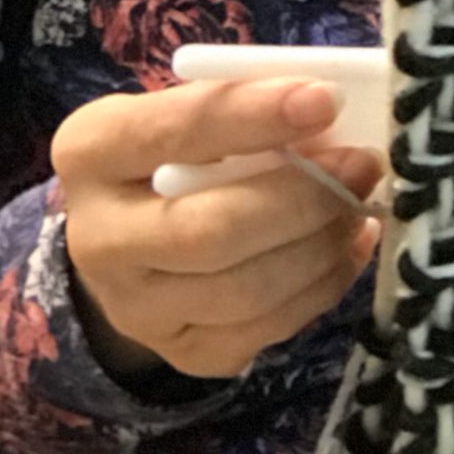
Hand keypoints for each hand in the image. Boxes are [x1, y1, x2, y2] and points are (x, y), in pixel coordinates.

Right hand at [52, 77, 382, 381]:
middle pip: (212, 231)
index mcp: (91, 152)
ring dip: (321, 245)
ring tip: (358, 204)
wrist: (128, 244)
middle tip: (362, 166)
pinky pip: (269, 328)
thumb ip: (240, 110)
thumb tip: (330, 117)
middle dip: (304, 198)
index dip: (254, 116)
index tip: (325, 100)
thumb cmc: (170, 159)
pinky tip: (347, 245)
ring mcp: (137, 310)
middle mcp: (98, 240)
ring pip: (247, 290)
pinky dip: (325, 284)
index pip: (174, 132)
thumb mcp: (181, 115)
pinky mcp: (185, 353)